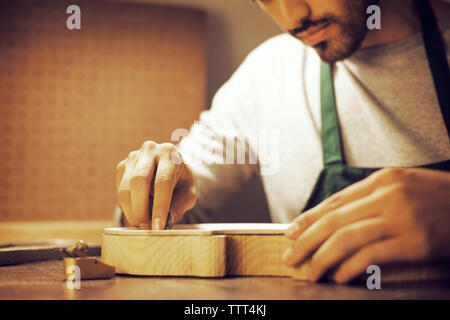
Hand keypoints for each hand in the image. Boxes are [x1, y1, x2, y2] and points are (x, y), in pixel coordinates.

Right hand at [116, 141, 195, 228]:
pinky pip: (119, 191)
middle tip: (146, 228)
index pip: (162, 181)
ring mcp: (133, 157)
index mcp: (170, 154)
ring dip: (131, 211)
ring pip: (125, 188)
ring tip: (142, 225)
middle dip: (140, 209)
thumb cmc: (181, 181)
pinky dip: (127, 206)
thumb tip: (166, 220)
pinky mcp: (122, 166)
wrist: (170, 166)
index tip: (158, 227)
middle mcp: (150, 150)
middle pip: (139, 181)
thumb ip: (180, 205)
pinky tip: (137, 212)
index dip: (159, 206)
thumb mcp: (189, 192)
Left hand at [283, 167, 449, 282]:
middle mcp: (387, 195)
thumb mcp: (404, 187)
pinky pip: (370, 255)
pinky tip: (339, 277)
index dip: (309, 218)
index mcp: (383, 180)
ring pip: (345, 238)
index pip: (335, 201)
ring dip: (321, 258)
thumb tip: (336, 219)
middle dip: (306, 241)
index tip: (292, 232)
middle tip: (290, 256)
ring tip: (310, 272)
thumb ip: (371, 198)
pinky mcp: (414, 242)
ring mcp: (400, 218)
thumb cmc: (440, 199)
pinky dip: (350, 268)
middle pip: (333, 220)